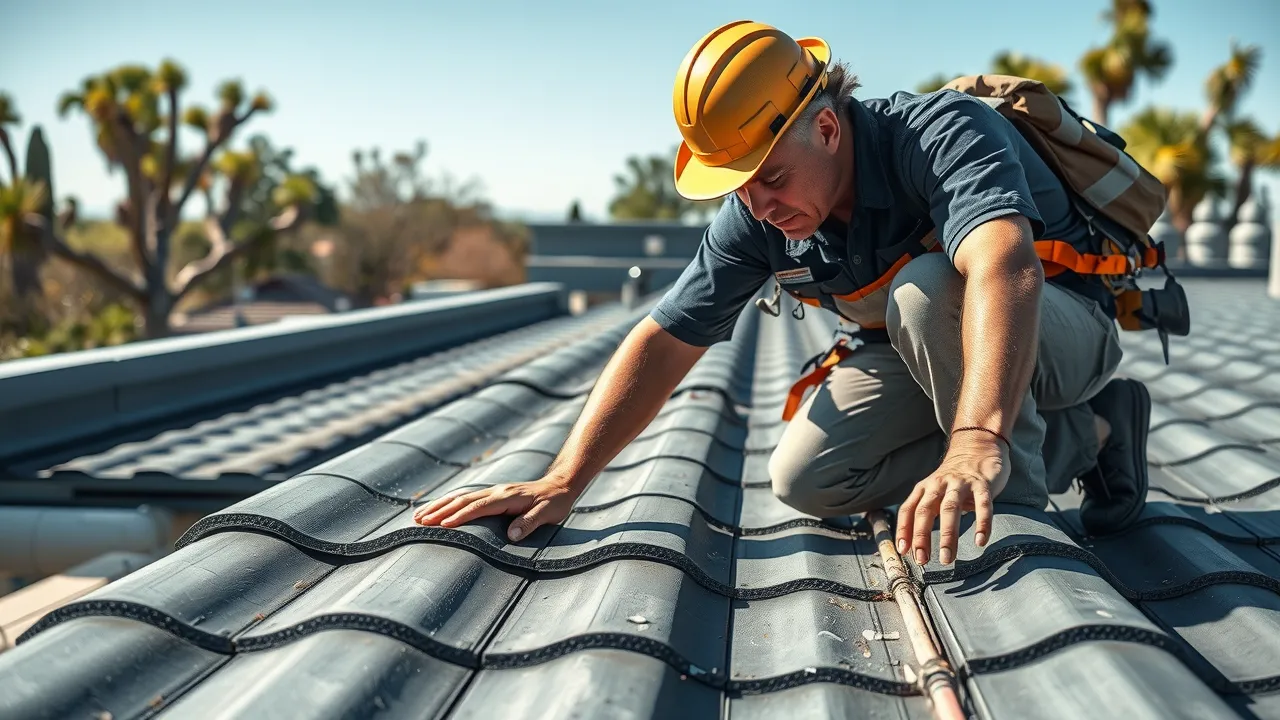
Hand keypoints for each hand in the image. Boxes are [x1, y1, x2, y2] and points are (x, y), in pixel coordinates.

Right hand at [413, 476, 577, 541]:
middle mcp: (495, 491)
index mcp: (506, 497)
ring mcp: (492, 491)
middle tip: (420, 521)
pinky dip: (448, 502)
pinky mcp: (491, 494)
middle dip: (440, 510)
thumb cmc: (554, 503)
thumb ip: (529, 523)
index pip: (478, 507)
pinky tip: (437, 509)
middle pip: (462, 500)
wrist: (559, 485)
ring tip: (418, 515)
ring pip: (460, 497)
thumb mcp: (547, 514)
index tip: (442, 525)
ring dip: (439, 505)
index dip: (460, 516)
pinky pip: (465, 497)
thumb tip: (512, 535)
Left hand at [894, 433, 1008, 565]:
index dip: (903, 530)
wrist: (977, 448)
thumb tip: (913, 546)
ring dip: (948, 535)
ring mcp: (960, 483)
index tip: (903, 551)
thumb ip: (925, 513)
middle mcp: (938, 484)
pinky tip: (980, 541)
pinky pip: (983, 505)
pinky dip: (982, 524)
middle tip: (922, 560)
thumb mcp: (934, 492)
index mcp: (924, 488)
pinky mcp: (982, 484)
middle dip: (922, 537)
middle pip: (925, 511)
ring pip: (950, 509)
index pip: (908, 510)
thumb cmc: (953, 480)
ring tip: (948, 557)